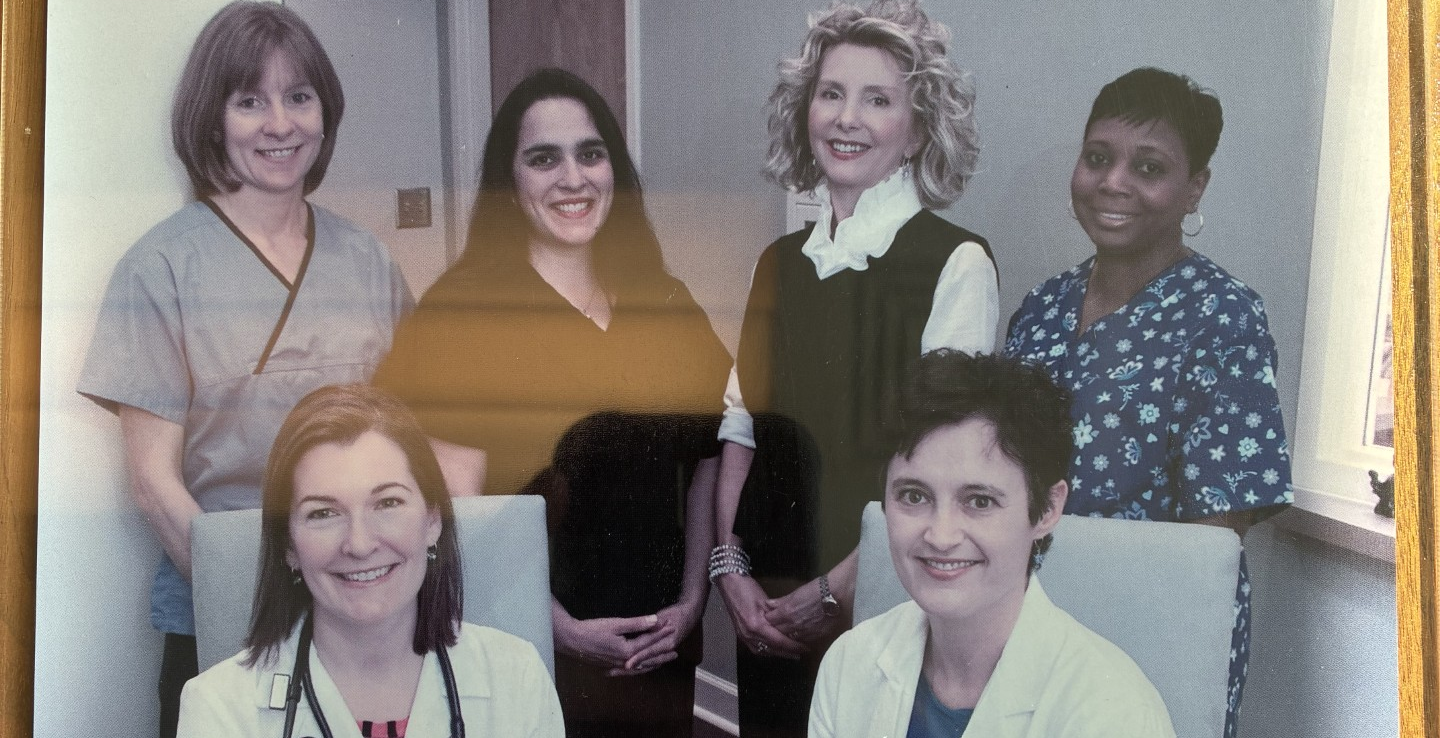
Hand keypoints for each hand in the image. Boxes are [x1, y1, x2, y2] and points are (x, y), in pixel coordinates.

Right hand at [553, 612, 674, 670]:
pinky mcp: (608, 667)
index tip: (672, 626)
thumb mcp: (616, 624)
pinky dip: (638, 669)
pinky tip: (638, 668)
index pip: (649, 641)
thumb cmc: (592, 629)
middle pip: (647, 659)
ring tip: (662, 662)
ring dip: (651, 664)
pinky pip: (628, 670)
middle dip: (662, 654)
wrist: (571, 640)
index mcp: (627, 650)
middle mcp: (623, 662)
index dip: (661, 633)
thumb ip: (637, 623)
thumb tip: (656, 620)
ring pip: (639, 667)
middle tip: (675, 653)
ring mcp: (616, 666)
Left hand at [606, 597, 704, 676]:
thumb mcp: (664, 616)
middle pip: (646, 663)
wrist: (690, 615)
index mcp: (667, 642)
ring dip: (632, 669)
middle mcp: (665, 651)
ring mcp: (664, 653)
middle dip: (630, 669)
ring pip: (646, 666)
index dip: (637, 658)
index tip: (625, 664)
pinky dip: (638, 666)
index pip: (649, 652)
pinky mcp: (662, 652)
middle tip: (613, 672)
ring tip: (615, 672)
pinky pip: (649, 663)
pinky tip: (627, 667)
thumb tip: (646, 629)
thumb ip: (654, 624)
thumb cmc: (677, 615)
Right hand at [715, 574, 806, 658]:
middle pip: (772, 649)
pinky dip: (767, 650)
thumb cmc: (748, 588)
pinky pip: (756, 648)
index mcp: (756, 626)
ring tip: (791, 653)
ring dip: (778, 653)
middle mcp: (749, 635)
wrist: (729, 583)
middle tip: (802, 652)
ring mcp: (743, 636)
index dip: (793, 646)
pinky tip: (774, 649)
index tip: (805, 648)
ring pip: (763, 651)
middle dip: (788, 653)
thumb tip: (791, 627)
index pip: (779, 641)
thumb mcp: (765, 602)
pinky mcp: (740, 634)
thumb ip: (776, 617)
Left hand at [763, 576, 844, 645]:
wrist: (838, 596)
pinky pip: (801, 642)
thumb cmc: (817, 589)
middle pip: (777, 632)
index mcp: (786, 612)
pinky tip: (798, 638)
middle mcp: (792, 625)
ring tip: (786, 633)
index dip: (768, 619)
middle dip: (774, 629)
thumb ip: (781, 601)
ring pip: (788, 640)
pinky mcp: (814, 638)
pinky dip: (798, 640)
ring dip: (786, 637)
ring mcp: (803, 633)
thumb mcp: (796, 593)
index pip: (769, 620)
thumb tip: (768, 604)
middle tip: (775, 627)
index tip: (768, 617)